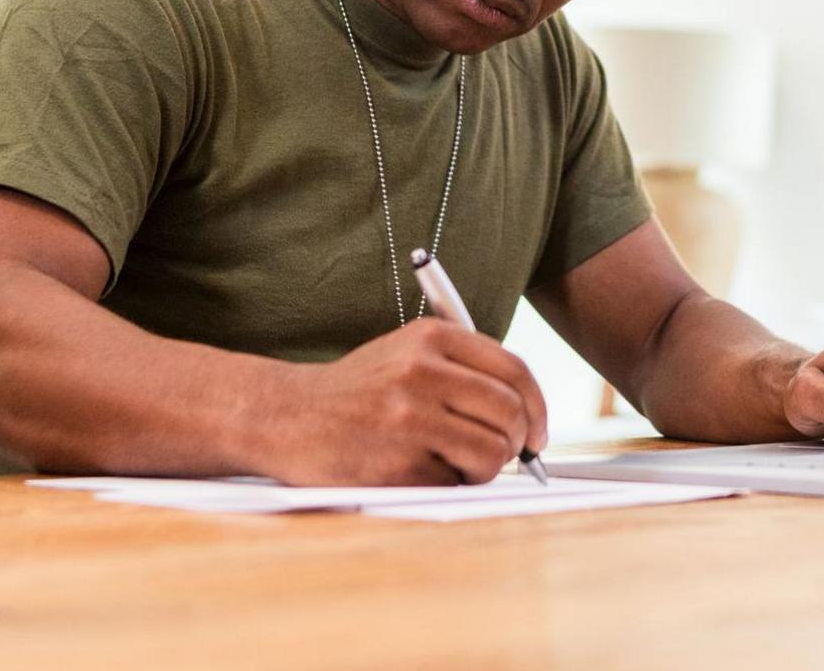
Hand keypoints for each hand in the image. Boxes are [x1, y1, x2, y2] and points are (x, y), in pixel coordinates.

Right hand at [262, 317, 548, 485]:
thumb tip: (529, 414)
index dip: (537, 407)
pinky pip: (455, 483)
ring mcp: (409, 418)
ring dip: (484, 468)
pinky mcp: (397, 463)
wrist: (285, 416)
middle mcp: (422, 372)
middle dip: (517, 442)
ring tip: (456, 464)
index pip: (514, 371)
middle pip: (510, 414)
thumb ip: (465, 370)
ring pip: (492, 453)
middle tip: (505, 454)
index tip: (538, 432)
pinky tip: (419, 472)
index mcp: (431, 338)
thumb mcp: (407, 354)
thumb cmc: (357, 392)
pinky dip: (448, 485)